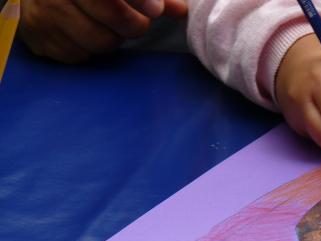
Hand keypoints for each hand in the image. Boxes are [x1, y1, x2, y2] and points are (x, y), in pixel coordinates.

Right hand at [19, 0, 187, 62]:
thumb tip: (181, 11)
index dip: (140, 0)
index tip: (155, 10)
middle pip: (114, 17)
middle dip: (132, 23)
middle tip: (133, 20)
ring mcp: (44, 12)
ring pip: (101, 41)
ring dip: (111, 38)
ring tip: (105, 25)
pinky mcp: (39, 36)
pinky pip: (80, 55)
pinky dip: (88, 48)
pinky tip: (83, 33)